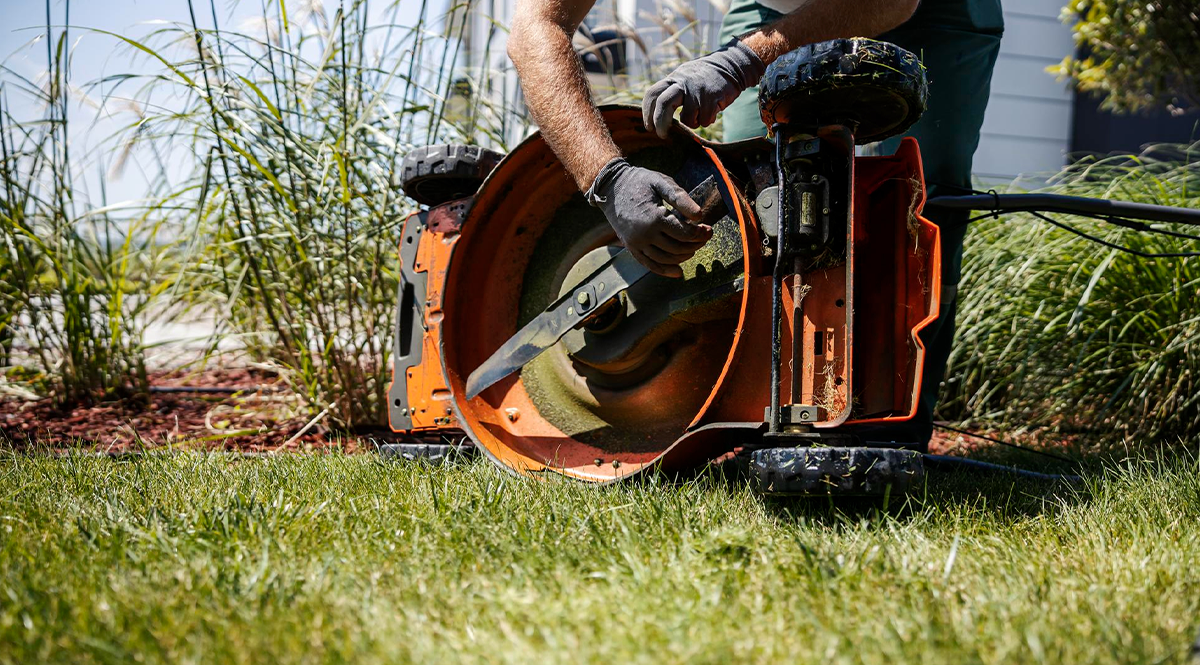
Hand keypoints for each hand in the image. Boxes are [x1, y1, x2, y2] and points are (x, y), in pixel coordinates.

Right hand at [585, 158, 712, 277]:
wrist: (611, 186)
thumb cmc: (638, 181)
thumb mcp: (661, 182)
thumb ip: (680, 198)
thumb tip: (700, 215)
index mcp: (654, 217)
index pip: (684, 233)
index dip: (700, 233)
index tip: (709, 229)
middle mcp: (644, 234)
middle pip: (677, 248)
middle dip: (695, 244)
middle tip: (705, 237)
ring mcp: (636, 243)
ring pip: (666, 259)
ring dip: (683, 257)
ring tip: (693, 248)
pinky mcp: (631, 247)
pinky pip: (649, 264)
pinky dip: (664, 271)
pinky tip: (678, 272)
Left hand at [641, 39, 765, 138]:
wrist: (731, 65)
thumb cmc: (704, 78)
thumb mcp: (684, 79)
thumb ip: (672, 92)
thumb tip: (658, 116)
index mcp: (673, 79)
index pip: (653, 94)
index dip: (647, 112)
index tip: (649, 127)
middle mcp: (683, 83)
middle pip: (664, 104)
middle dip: (661, 123)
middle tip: (662, 135)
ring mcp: (697, 90)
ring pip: (686, 118)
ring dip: (692, 123)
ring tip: (699, 116)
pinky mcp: (712, 97)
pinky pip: (704, 120)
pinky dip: (707, 121)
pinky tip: (712, 112)